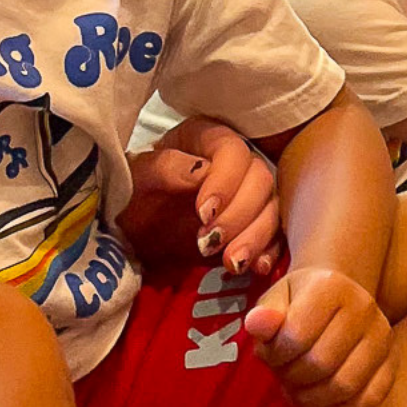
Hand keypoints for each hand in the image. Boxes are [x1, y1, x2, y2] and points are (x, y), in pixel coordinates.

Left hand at [119, 119, 280, 275]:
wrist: (132, 227)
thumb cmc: (134, 191)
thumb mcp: (139, 175)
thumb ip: (168, 168)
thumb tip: (200, 173)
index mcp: (208, 138)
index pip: (233, 150)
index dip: (225, 181)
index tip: (203, 212)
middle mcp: (236, 163)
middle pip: (260, 180)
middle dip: (240, 216)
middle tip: (211, 242)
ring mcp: (248, 196)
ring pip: (272, 210)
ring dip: (255, 238)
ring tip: (231, 262)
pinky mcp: (252, 227)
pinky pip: (274, 236)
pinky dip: (268, 252)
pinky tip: (256, 267)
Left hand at [243, 267, 393, 406]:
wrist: (338, 298)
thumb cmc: (300, 301)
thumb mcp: (277, 299)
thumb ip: (265, 315)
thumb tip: (255, 324)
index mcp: (330, 286)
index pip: (296, 335)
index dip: (275, 356)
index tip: (269, 357)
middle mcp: (364, 306)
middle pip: (321, 363)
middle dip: (293, 380)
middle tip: (283, 378)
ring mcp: (383, 335)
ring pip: (346, 385)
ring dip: (313, 400)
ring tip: (298, 394)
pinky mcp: (392, 360)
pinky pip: (371, 399)